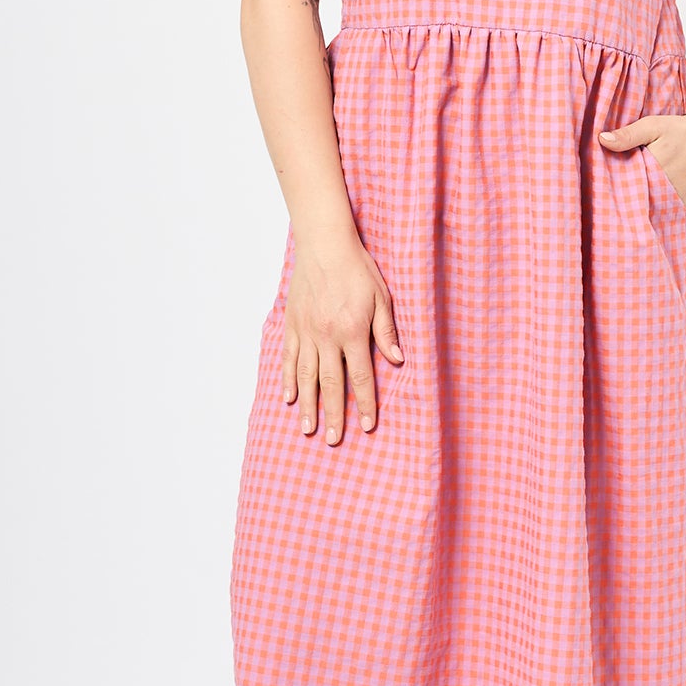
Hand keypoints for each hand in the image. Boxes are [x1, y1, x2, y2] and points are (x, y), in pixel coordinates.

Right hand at [279, 231, 403, 443]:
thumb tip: (398, 361)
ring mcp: (307, 332)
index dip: (365, 403)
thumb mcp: (381, 297)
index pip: (361, 376)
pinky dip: (288, 380)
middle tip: (332, 440)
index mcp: (353, 332)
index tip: (367, 426)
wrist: (324, 245)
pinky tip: (290, 398)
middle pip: (331, 384)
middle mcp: (327, 337)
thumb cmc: (357, 269)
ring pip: (306, 376)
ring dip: (308, 405)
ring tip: (308, 429)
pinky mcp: (292, 325)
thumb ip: (386, 331)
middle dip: (333, 415)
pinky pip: (289, 358)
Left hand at [598, 107, 685, 211]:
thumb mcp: (653, 126)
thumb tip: (602, 140)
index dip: (614, 189)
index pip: (626, 187)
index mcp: (655, 170)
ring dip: (642, 206)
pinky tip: (649, 202)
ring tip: (631, 201)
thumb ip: (628, 135)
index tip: (603, 190)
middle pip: (638, 201)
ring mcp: (678, 200)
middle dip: (627, 199)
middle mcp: (667, 190)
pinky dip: (658, 208)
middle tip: (614, 197)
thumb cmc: (681, 130)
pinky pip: (667, 211)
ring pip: (652, 209)